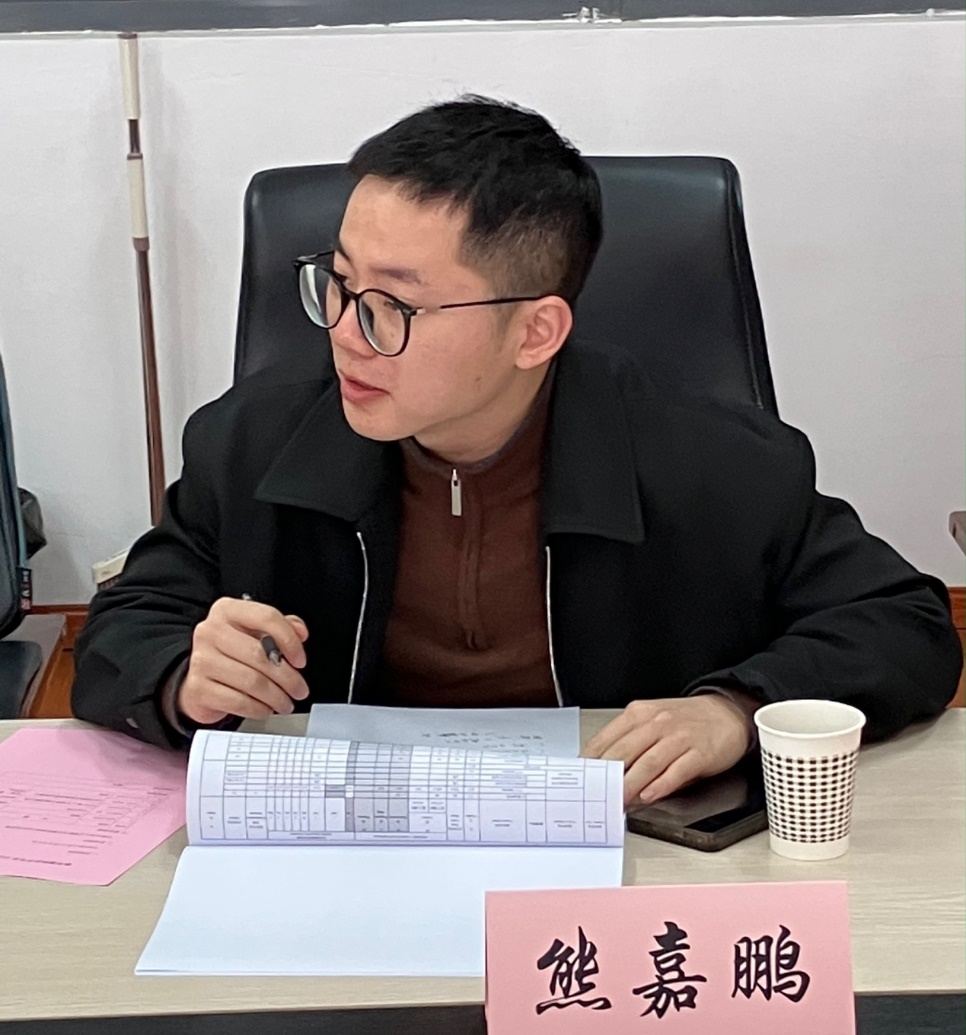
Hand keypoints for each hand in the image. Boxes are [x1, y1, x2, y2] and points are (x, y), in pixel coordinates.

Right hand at [178, 597, 309, 724]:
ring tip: (286, 703)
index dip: (290, 640)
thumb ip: (283, 626)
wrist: (200, 679)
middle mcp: (211, 631)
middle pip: (260, 654)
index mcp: (227, 610)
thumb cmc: (233, 653)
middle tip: (299, 689)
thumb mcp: (257, 632)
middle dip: (288, 677)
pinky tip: (266, 709)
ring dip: (276, 697)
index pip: (266, 617)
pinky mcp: (198, 689)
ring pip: (252, 681)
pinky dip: (258, 708)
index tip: (300, 660)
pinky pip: (238, 702)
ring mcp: (202, 660)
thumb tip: (300, 632)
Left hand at [582, 695, 753, 806]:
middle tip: (597, 795)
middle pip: (625, 751)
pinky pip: (676, 770)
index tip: (582, 777)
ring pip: (648, 763)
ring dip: (631, 785)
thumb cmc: (687, 720)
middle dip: (608, 776)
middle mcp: (658, 723)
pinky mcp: (700, 753)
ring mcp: (679, 737)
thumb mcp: (653, 720)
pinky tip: (650, 795)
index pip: (608, 738)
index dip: (592, 760)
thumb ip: (631, 740)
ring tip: (620, 800)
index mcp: (640, 714)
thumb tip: (605, 768)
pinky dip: (661, 785)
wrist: (728, 712)